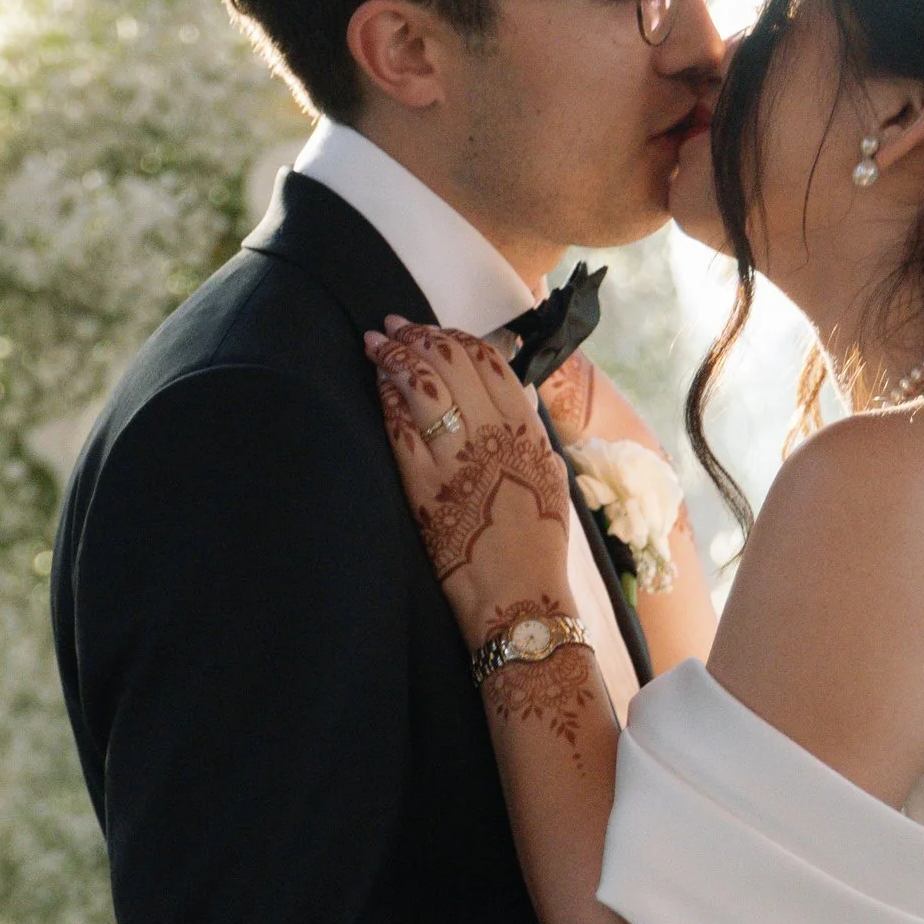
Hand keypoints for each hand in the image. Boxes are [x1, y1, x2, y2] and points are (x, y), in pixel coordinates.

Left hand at [366, 319, 575, 643]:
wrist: (520, 598)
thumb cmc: (536, 546)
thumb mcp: (548, 479)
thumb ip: (530, 434)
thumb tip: (517, 396)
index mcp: (527, 431)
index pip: (489, 363)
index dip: (456, 339)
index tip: (433, 330)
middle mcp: (495, 436)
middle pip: (452, 364)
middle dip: (417, 336)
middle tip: (393, 325)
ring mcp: (459, 460)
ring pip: (424, 386)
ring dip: (395, 356)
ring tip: (375, 343)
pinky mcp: (426, 488)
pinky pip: (402, 429)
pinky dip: (388, 400)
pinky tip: (377, 385)